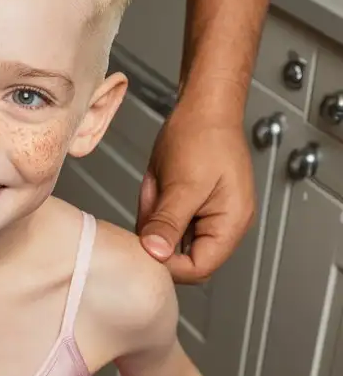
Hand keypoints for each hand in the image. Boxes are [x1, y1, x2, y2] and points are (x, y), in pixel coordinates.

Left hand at [137, 99, 255, 283]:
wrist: (203, 106)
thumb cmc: (204, 135)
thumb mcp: (183, 183)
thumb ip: (169, 222)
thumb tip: (155, 254)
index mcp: (231, 223)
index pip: (198, 269)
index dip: (168, 264)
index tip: (145, 245)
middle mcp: (223, 225)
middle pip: (182, 258)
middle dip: (159, 235)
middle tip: (153, 203)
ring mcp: (207, 217)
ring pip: (169, 240)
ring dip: (155, 218)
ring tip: (159, 186)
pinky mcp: (193, 208)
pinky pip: (166, 223)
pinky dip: (155, 208)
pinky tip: (158, 185)